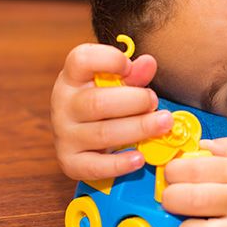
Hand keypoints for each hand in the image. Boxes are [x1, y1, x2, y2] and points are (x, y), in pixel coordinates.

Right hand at [50, 42, 172, 179]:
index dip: (108, 60)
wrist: (85, 133)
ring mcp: (65, 134)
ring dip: (138, 129)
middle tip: (154, 101)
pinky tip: (139, 158)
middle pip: (98, 103)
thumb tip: (149, 63)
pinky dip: (119, 164)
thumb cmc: (106, 101)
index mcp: (73, 77)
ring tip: (163, 124)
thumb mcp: (118, 83)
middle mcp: (64, 104)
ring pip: (102, 133)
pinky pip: (94, 166)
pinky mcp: (70, 161)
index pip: (81, 60)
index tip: (129, 66)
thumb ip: (134, 74)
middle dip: (134, 101)